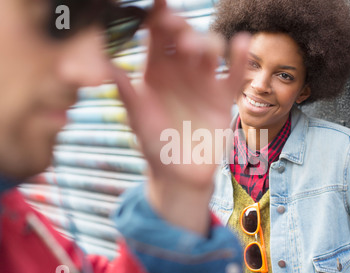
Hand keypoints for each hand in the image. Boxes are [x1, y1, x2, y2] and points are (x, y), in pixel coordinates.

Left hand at [112, 0, 248, 234]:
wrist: (179, 174)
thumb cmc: (154, 146)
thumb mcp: (137, 118)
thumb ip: (125, 91)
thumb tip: (104, 65)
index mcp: (155, 71)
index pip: (155, 37)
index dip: (155, 18)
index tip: (154, 5)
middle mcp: (180, 71)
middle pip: (183, 36)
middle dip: (178, 26)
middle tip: (169, 24)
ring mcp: (203, 82)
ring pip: (209, 49)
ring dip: (203, 41)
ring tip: (190, 48)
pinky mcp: (222, 97)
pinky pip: (234, 75)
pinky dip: (239, 59)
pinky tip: (241, 43)